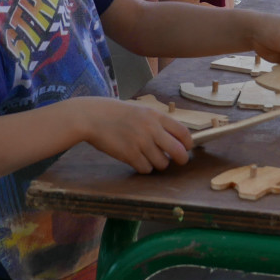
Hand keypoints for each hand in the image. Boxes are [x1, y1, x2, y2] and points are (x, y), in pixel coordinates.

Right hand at [71, 96, 192, 173]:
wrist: (92, 117)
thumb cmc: (116, 113)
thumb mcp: (140, 110)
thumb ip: (156, 122)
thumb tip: (174, 137)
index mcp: (155, 115)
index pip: (183, 132)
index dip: (188, 143)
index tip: (186, 148)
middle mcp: (151, 129)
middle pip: (178, 151)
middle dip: (181, 159)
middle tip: (177, 160)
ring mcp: (140, 142)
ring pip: (162, 163)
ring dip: (158, 164)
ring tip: (149, 157)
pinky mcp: (129, 155)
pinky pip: (146, 169)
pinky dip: (144, 168)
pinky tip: (137, 160)